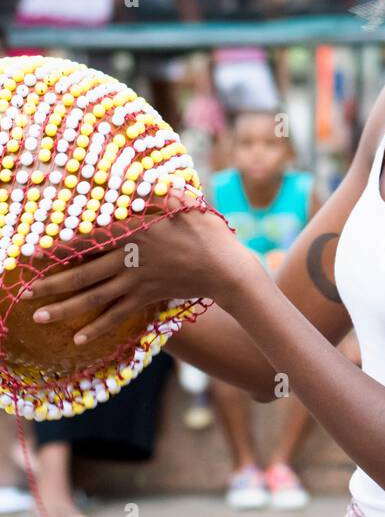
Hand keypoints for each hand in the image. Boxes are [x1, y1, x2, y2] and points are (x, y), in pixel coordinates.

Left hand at [22, 199, 250, 347]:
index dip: (59, 245)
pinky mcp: (146, 298)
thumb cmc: (208, 233)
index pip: (89, 237)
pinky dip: (97, 329)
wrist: (227, 270)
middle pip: (83, 273)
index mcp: (135, 230)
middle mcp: (130, 258)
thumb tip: (146, 176)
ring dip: (65, 308)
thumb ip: (161, 190)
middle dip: (51, 283)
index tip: (33, 251)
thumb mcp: (185, 202)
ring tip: (39, 316)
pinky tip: (77, 340)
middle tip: (25, 290)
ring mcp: (137, 282)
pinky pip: (117, 316)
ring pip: (94, 298)